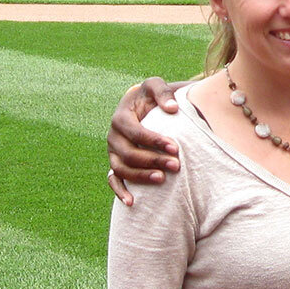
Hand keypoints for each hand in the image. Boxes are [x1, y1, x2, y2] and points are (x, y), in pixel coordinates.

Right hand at [108, 79, 181, 204]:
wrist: (143, 106)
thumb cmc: (152, 96)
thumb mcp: (155, 85)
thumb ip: (163, 92)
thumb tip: (172, 108)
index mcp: (121, 117)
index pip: (135, 132)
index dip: (154, 141)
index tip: (175, 148)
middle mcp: (113, 137)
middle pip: (129, 153)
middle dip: (152, 160)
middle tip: (176, 165)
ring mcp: (113, 153)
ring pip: (121, 169)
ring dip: (140, 177)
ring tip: (162, 180)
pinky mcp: (116, 164)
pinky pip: (113, 180)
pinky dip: (120, 192)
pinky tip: (132, 203)